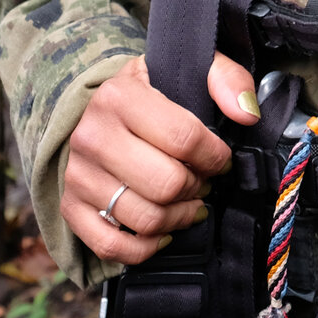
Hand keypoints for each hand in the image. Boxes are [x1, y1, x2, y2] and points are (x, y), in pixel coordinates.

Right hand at [62, 52, 259, 264]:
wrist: (99, 108)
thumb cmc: (153, 91)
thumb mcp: (189, 69)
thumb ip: (226, 79)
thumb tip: (247, 113)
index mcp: (119, 96)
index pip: (183, 138)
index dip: (214, 156)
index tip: (220, 159)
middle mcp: (92, 136)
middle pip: (166, 184)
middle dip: (197, 188)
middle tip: (203, 181)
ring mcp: (77, 174)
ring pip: (145, 219)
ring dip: (179, 217)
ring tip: (188, 202)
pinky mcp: (70, 206)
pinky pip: (111, 246)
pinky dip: (145, 248)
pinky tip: (164, 231)